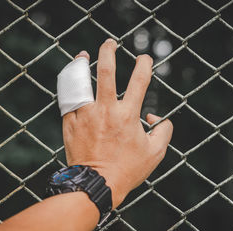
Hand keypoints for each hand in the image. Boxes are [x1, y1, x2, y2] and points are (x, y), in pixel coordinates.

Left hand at [62, 39, 172, 207]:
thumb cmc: (127, 170)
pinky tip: (71, 80)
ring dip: (82, 65)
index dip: (144, 64)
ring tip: (82, 56)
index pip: (140, 81)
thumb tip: (155, 117)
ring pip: (82, 82)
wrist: (96, 184)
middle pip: (107, 72)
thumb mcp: (155, 153)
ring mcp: (86, 115)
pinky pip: (68, 99)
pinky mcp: (70, 123)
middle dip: (108, 52)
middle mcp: (106, 110)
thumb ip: (163, 131)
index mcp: (128, 115)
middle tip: (110, 43)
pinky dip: (70, 87)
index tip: (145, 58)